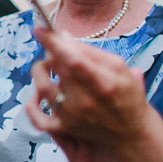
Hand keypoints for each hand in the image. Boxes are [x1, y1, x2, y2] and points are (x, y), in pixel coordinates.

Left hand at [26, 28, 149, 150]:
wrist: (131, 132)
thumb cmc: (126, 95)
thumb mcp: (119, 68)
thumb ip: (91, 51)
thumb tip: (62, 35)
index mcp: (104, 83)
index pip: (73, 60)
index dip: (54, 43)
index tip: (40, 29)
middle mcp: (86, 101)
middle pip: (57, 70)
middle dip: (51, 52)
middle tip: (54, 46)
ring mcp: (72, 116)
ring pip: (43, 88)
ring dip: (40, 71)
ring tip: (48, 65)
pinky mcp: (64, 128)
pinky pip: (37, 118)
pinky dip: (31, 105)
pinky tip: (36, 93)